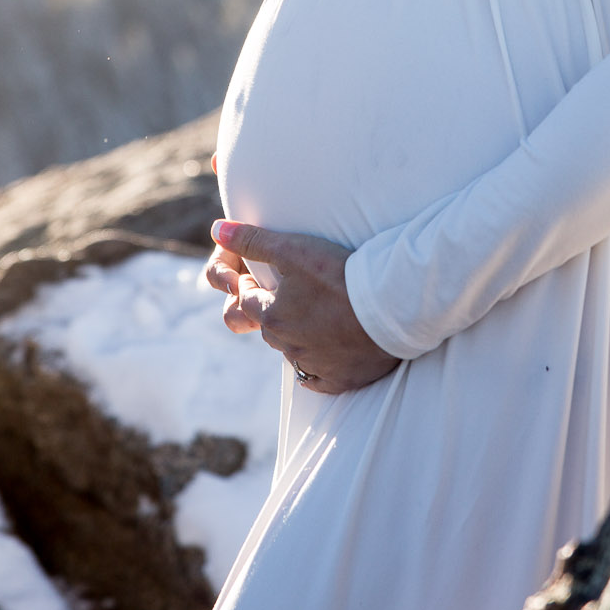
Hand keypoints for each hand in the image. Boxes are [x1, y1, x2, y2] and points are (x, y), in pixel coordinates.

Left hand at [205, 219, 400, 394]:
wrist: (392, 308)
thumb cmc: (341, 275)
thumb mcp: (294, 250)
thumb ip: (253, 240)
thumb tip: (218, 228)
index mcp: (271, 316)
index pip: (245, 300)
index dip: (251, 284)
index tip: (265, 274)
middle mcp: (286, 345)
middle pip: (267, 326)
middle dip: (273, 310)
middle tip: (295, 291)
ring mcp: (312, 366)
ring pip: (292, 350)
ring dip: (298, 334)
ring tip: (320, 313)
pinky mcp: (337, 380)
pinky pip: (318, 377)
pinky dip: (321, 363)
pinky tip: (332, 348)